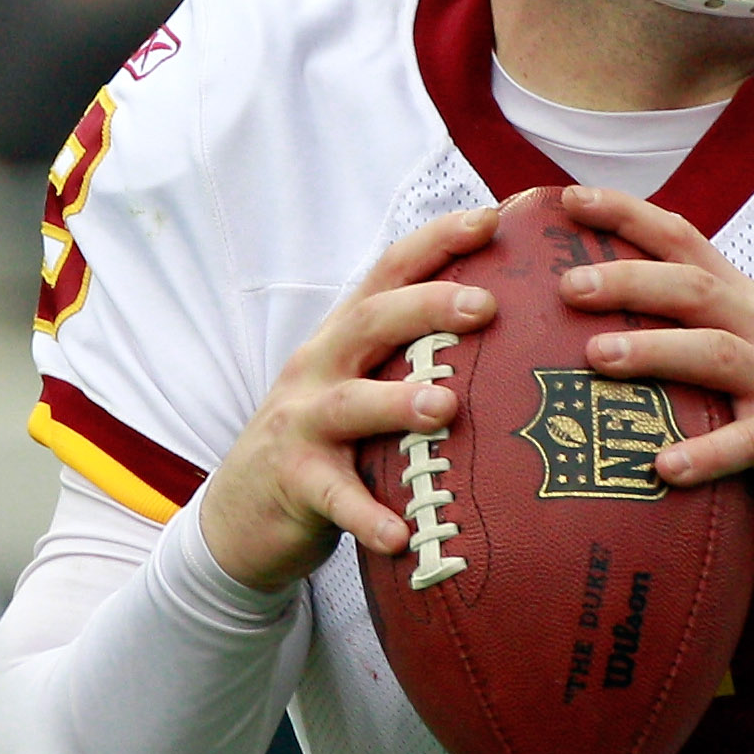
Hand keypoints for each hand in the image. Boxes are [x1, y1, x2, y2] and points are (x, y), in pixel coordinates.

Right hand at [200, 207, 500, 591]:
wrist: (241, 514)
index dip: (436, 242)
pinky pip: (334, 498)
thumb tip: (511, 320)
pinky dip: (367, 515)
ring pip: (350, 404)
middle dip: (426, 307)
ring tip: (445, 407)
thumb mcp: (364, 383)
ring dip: (397, 402)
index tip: (490, 218)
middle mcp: (320, 366)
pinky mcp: (295, 484)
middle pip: (371, 321)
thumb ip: (416, 354)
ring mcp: (302, 424)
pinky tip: (400, 534)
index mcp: (345, 335)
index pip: (389, 271)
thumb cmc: (330, 440)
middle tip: (485, 307)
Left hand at [555, 185, 753, 593]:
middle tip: (569, 285)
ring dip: (654, 351)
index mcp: (743, 305)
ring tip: (596, 359)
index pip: (685, 240)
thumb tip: (578, 333)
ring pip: (716, 352)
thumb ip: (681, 341)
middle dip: (630, 280)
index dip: (628, 215)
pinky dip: (705, 453)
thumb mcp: (737, 368)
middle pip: (695, 288)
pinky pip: (747, 442)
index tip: (570, 198)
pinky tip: (662, 467)